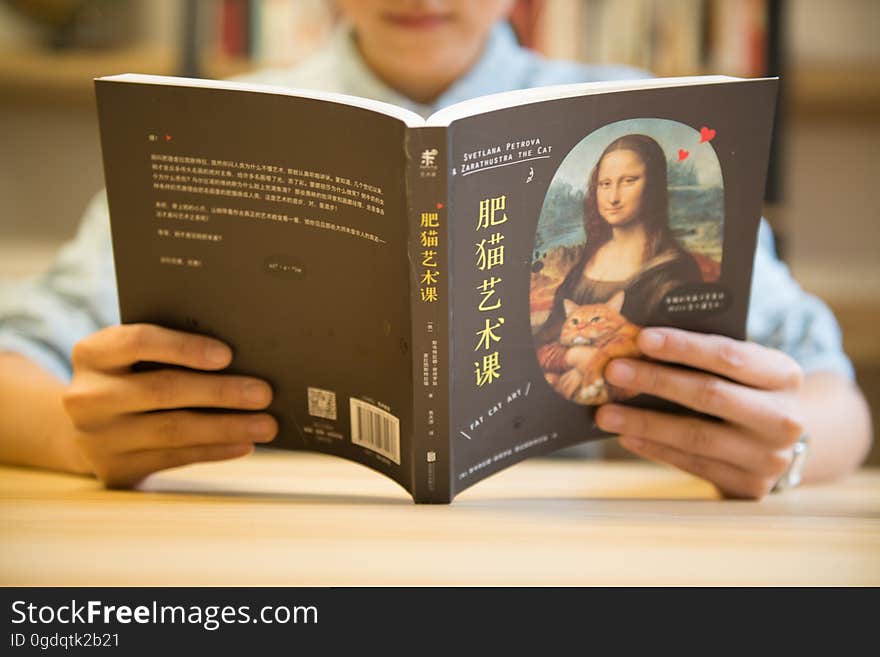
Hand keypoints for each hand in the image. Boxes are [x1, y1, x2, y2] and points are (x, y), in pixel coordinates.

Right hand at [62, 324, 277, 487]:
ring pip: (173, 430)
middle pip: (163, 390)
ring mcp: (97, 437)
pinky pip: (175, 458)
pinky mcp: (115, 469)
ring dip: (227, 427)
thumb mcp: (133, 358)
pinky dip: (215, 450)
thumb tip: (242, 358)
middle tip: (264, 393)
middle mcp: (87, 396)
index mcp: (93, 354)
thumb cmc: (130, 377)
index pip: (138, 342)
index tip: (227, 355)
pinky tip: (243, 444)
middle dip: (221, 391)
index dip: (184, 347)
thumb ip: (170, 352)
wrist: (90, 425)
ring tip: (265, 424)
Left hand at [595, 327, 804, 498]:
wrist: (781, 443)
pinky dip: (655, 449)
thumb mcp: (743, 370)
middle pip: (710, 395)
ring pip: (696, 436)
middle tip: (613, 371)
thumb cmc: (748, 392)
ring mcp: (769, 457)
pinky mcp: (750, 486)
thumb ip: (705, 358)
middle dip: (656, 381)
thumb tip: (641, 347)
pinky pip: (693, 464)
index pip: (729, 355)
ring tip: (606, 413)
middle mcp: (783, 418)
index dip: (684, 346)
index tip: (643, 338)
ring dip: (644, 423)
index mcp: (783, 375)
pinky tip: (627, 436)